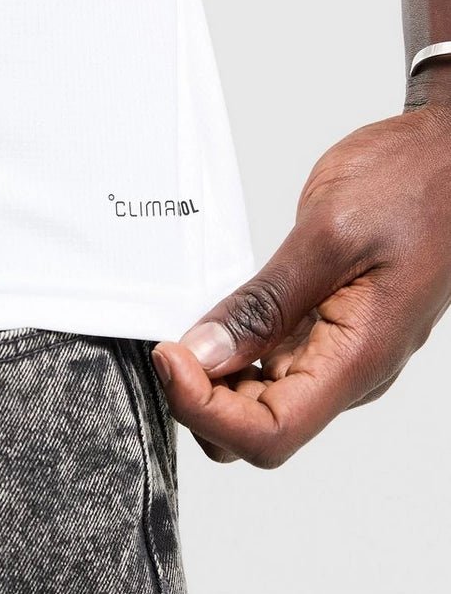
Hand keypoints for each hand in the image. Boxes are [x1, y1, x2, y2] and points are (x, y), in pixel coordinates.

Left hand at [151, 95, 450, 467]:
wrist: (446, 159)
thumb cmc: (413, 186)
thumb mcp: (329, 234)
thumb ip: (266, 302)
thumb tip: (206, 355)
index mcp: (358, 358)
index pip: (269, 434)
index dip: (205, 410)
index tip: (170, 358)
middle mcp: (348, 370)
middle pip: (257, 428)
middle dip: (201, 399)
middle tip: (170, 341)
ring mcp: (336, 353)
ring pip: (259, 402)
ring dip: (213, 377)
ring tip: (189, 326)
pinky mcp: (324, 332)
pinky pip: (269, 365)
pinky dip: (232, 351)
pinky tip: (216, 317)